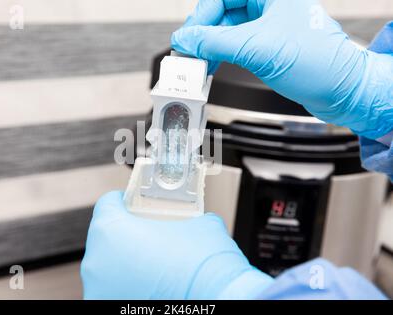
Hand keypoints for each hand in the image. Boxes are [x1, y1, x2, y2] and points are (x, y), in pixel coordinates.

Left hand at [80, 191, 272, 298]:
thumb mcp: (203, 226)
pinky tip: (153, 286)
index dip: (123, 201)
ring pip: (109, 267)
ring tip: (154, 266)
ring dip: (127, 263)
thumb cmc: (203, 271)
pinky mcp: (108, 306)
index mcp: (111, 231)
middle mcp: (97, 262)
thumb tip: (193, 220)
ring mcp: (100, 289)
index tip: (132, 205)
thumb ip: (188, 217)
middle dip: (127, 235)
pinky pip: (115, 289)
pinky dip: (129, 286)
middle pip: (107, 237)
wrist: (219, 304)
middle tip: (150, 236)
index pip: (108, 203)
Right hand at [172, 0, 392, 139]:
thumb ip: (215, 42)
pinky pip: (237, 44)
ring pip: (228, 29)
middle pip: (223, 12)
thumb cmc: (318, 63)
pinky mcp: (268, 45)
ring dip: (211, 47)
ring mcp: (269, 25)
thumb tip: (186, 39)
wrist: (341, 92)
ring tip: (198, 63)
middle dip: (204, 33)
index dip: (201, 16)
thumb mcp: (256, 48)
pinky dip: (222, 56)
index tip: (187, 37)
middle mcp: (270, 5)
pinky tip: (212, 65)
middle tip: (189, 51)